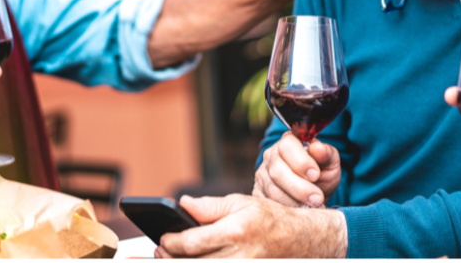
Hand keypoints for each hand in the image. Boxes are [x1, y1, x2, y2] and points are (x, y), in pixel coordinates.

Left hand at [156, 194, 347, 259]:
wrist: (300, 241)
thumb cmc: (268, 218)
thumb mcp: (241, 202)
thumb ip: (210, 206)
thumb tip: (182, 204)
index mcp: (236, 231)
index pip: (192, 242)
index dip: (171, 242)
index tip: (163, 237)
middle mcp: (239, 257)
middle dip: (171, 258)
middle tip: (161, 251)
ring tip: (170, 258)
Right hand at [253, 132, 341, 207]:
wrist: (314, 195)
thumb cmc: (322, 175)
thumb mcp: (330, 163)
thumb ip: (326, 154)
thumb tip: (317, 148)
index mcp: (288, 142)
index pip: (287, 146)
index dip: (301, 161)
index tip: (315, 175)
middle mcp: (271, 156)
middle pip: (277, 171)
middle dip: (300, 187)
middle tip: (318, 198)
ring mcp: (262, 175)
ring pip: (273, 190)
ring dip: (294, 201)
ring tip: (312, 206)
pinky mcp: (259, 193)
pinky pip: (268, 204)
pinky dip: (285, 210)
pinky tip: (299, 212)